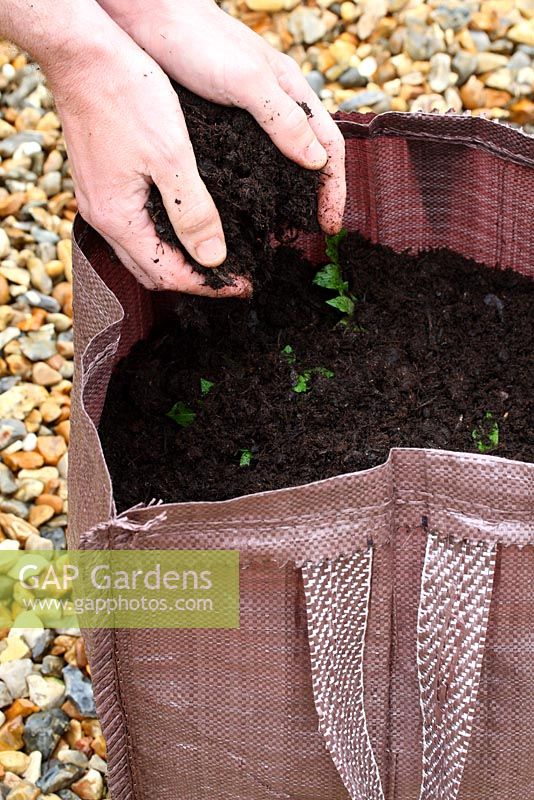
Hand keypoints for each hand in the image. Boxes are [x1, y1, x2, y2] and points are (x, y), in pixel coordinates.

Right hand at [50, 29, 250, 294]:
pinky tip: (186, 224)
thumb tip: (214, 258)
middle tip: (233, 275)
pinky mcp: (101, 183)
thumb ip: (193, 212)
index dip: (209, 285)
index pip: (167, 274)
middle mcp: (103, 218)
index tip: (244, 283)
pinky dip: (163, 237)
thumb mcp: (171, 156)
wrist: (84, 53)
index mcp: (118, 218)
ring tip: (215, 255)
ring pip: (142, 251)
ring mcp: (99, 201)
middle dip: (193, 279)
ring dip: (178, 259)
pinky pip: (134, 227)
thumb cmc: (127, 96)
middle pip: (151, 270)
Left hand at [98, 0, 346, 233]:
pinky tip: (244, 201)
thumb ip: (283, 120)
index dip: (335, 188)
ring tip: (281, 225)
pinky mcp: (221, 117)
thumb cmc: (197, 40)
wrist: (145, 15)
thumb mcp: (246, 81)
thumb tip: (317, 163)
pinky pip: (250, 157)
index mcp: (291, 91)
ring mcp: (249, 111)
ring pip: (281, 158)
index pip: (329, 147)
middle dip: (317, 195)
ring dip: (288, 192)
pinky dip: (257, 183)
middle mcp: (275, 103)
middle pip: (310, 156)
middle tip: (312, 232)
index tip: (330, 225)